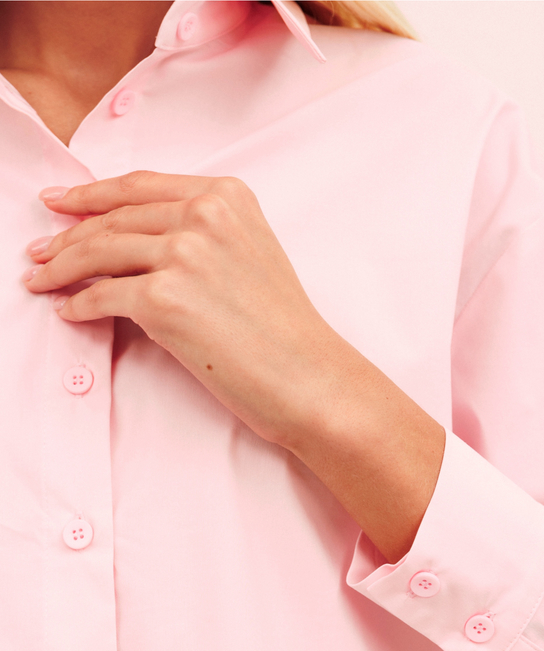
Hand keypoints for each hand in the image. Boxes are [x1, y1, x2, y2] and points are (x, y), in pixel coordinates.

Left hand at [25, 169, 444, 561]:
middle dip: (67, 235)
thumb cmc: (284, 331)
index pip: (141, 187)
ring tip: (41, 280)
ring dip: (60, 268)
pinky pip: (102, 297)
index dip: (93, 193)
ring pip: (98, 253)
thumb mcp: (251, 257)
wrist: (308, 378)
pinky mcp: (164, 300)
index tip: (62, 202)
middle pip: (113, 218)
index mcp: (226, 196)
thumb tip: (136, 244)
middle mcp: (204, 215)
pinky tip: (68, 312)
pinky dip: (78, 306)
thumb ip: (203, 234)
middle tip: (40, 249)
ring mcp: (182, 255)